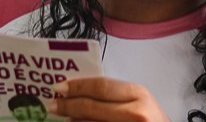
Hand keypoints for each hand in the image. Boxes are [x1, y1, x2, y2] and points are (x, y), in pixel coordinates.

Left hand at [50, 77, 170, 121]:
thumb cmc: (151, 120)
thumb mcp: (138, 101)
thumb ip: (114, 95)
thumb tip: (80, 92)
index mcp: (138, 94)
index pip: (100, 86)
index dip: (77, 86)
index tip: (60, 87)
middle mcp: (134, 113)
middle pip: (91, 106)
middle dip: (67, 105)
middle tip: (53, 104)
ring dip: (73, 120)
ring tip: (65, 117)